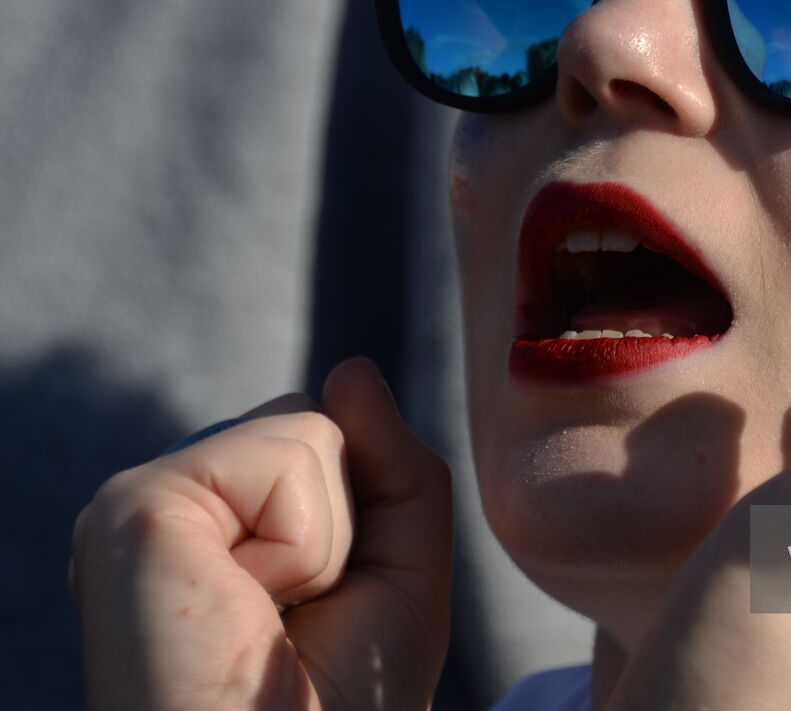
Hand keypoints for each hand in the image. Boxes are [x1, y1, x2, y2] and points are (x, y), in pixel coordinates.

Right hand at [69, 357, 453, 710]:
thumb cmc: (344, 700)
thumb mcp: (402, 571)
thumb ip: (394, 464)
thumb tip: (351, 367)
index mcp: (220, 523)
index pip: (321, 435)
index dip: (359, 515)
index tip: (319, 609)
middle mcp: (175, 508)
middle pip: (315, 421)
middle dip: (347, 520)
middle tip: (296, 618)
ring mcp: (147, 503)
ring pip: (308, 428)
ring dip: (326, 541)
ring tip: (266, 617)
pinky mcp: (135, 507)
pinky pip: (287, 456)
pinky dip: (303, 544)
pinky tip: (245, 605)